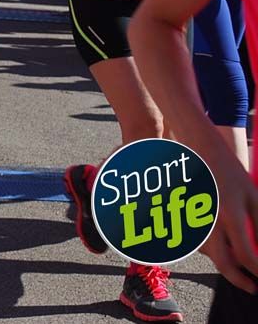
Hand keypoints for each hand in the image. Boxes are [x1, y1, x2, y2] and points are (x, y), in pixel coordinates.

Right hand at [196, 159, 257, 291]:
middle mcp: (209, 220)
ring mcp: (194, 219)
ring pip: (209, 253)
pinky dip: (212, 245)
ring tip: (239, 255)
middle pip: (223, 263)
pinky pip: (199, 241)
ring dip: (225, 259)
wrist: (198, 148)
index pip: (247, 256)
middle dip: (239, 279)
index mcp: (230, 215)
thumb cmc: (228, 169)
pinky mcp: (184, 218)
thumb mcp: (253, 195)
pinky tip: (220, 236)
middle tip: (253, 286)